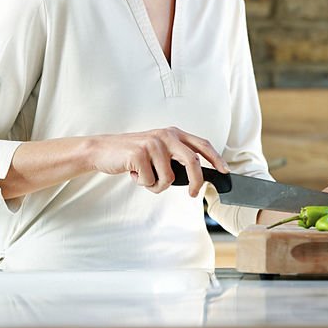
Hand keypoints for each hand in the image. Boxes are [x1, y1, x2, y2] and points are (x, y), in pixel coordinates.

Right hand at [90, 127, 228, 195]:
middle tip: (193, 193)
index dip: (216, 158)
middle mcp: (166, 135)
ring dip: (156, 185)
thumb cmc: (133, 154)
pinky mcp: (139, 154)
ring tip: (144, 176)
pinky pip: (151, 181)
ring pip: (169, 178)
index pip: (202, 144)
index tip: (224, 171)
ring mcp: (153, 143)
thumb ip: (176, 157)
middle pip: (192, 161)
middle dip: (196, 181)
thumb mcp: (158, 150)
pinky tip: (134, 173)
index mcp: (173, 133)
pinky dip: (143, 183)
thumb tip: (197, 177)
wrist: (103, 150)